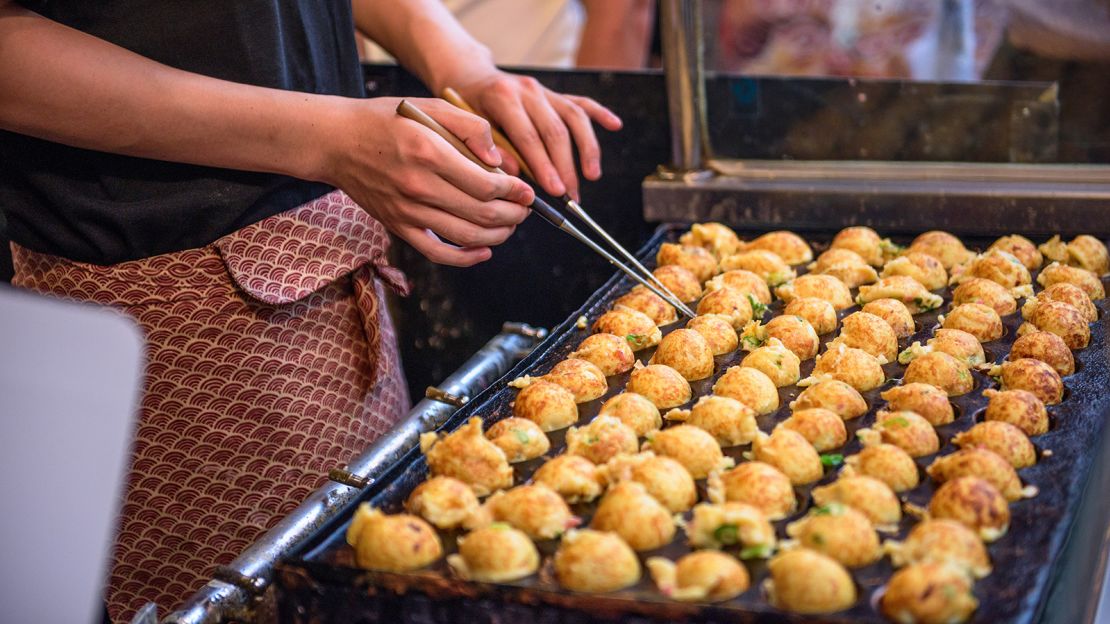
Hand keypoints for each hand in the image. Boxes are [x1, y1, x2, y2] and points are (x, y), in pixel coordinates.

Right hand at [323, 97, 533, 266]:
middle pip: (482, 214)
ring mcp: (407, 211)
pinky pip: (437, 253)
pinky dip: (466, 258)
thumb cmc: (386, 120)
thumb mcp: (429, 107)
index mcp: (429, 152)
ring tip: (510, 225)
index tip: (527, 190)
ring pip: (466, 236)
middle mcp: (418, 186)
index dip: (515, 192)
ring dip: (498, 236)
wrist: (337, 141)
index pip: (486, 184)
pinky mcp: (398, 227)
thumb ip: (470, 127)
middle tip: (525, 209)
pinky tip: (484, 251)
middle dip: (513, 215)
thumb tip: (499, 160)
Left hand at [452, 70, 622, 200]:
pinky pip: (581, 102)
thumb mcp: (466, 128)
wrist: (470, 78)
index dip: (544, 166)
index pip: (529, 137)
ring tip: (592, 176)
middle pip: (556, 131)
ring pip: (574, 118)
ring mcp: (544, 90)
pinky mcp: (555, 94)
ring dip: (587, 149)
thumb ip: (488, 149)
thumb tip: (514, 175)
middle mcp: (528, 90)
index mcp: (503, 98)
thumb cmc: (465, 109)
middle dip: (566, 167)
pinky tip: (615, 126)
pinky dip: (600, 114)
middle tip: (571, 196)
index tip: (554, 191)